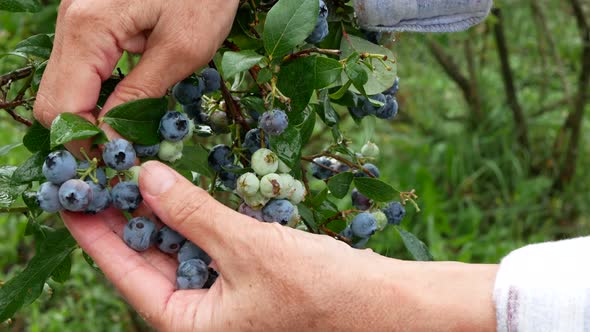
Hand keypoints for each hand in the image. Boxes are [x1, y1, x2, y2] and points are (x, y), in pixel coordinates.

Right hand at [33, 0, 238, 139]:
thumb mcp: (181, 49)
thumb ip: (140, 95)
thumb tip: (112, 138)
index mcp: (88, 28)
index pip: (62, 106)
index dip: (86, 142)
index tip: (117, 161)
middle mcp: (70, 20)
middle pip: (53, 97)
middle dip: (83, 131)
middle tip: (120, 151)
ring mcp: (76, 17)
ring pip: (64, 84)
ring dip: (89, 113)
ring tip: (123, 132)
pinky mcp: (89, 19)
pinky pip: (79, 67)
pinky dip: (95, 92)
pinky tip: (122, 103)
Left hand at [63, 161, 497, 330]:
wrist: (385, 304)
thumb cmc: (322, 292)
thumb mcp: (248, 248)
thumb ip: (193, 214)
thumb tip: (145, 178)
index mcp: (188, 324)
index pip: (125, 274)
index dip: (96, 232)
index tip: (70, 196)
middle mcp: (200, 315)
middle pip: (147, 260)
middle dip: (124, 217)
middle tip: (101, 174)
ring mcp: (222, 297)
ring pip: (176, 249)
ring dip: (160, 213)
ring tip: (134, 175)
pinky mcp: (243, 278)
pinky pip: (205, 245)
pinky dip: (193, 217)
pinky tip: (183, 190)